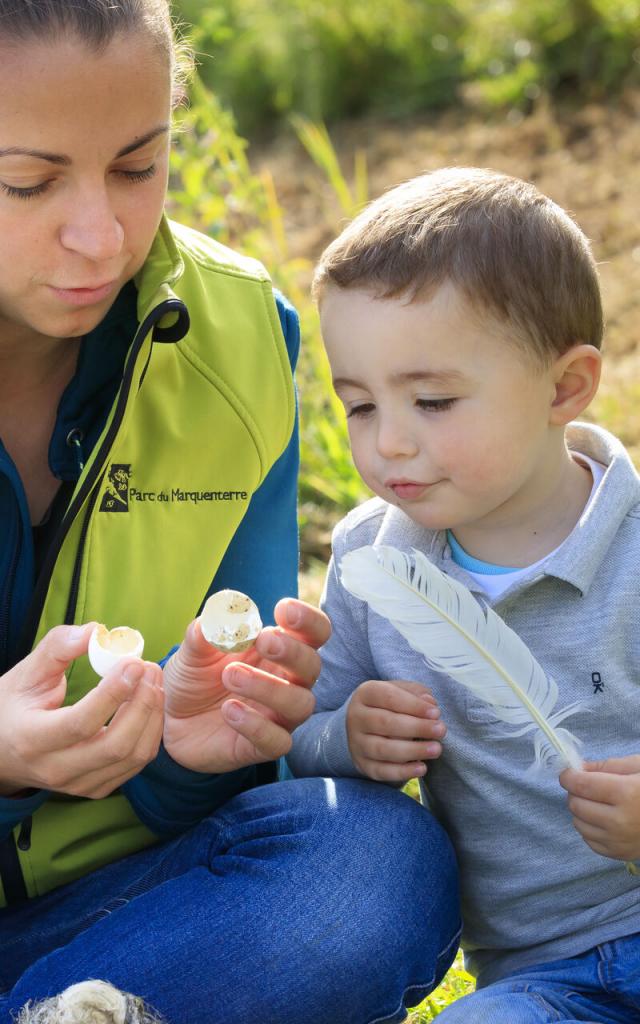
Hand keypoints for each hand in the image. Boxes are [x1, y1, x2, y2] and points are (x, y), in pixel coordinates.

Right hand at [0, 624, 163, 799]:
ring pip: (132, 758)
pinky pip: (135, 764)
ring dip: (151, 717)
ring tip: (153, 682)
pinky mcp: (94, 788)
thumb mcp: (26, 673)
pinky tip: (149, 704)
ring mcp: (77, 784)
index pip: (81, 723)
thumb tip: (95, 632)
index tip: (134, 663)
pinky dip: (149, 733)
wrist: (2, 751)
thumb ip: (57, 647)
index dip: (113, 693)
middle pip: (115, 746)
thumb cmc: (13, 706)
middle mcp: (55, 768)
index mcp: (32, 739)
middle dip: (142, 704)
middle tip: (150, 669)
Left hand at [162, 598, 328, 773]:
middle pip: (312, 666)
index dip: (308, 620)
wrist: (169, 721)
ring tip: (230, 676)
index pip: (313, 633)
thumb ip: (206, 632)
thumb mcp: (193, 651)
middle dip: (292, 651)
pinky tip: (229, 711)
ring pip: (300, 704)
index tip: (283, 609)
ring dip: (269, 687)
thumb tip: (219, 614)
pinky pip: (277, 741)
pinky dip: (256, 726)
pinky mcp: (264, 746)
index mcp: (279, 650)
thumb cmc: (194, 678)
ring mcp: (278, 716)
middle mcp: (287, 682)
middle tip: (263, 641)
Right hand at [346, 679, 445, 782]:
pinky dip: (403, 772)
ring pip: (383, 749)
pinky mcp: (362, 764)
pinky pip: (381, 771)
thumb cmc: (390, 705)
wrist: (365, 727)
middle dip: (416, 727)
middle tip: (441, 730)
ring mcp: (356, 742)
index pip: (388, 697)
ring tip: (436, 749)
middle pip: (385, 722)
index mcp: (365, 693)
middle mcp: (356, 717)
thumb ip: (416, 693)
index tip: (436, 713)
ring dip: (413, 750)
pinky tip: (422, 768)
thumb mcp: (401, 691)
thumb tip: (429, 702)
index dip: (414, 705)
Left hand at [560, 755, 639, 861]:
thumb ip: (606, 766)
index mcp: (625, 793)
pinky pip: (589, 840)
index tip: (569, 772)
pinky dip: (590, 828)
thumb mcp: (638, 766)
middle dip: (575, 792)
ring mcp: (619, 841)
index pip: (580, 785)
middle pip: (576, 805)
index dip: (568, 776)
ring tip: (596, 802)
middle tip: (586, 786)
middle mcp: (620, 821)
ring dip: (581, 810)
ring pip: (578, 824)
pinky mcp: (620, 854)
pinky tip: (603, 819)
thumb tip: (577, 769)